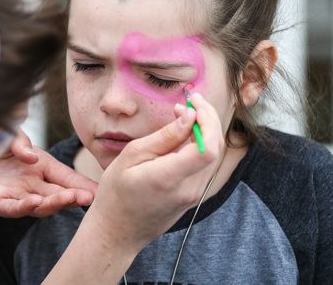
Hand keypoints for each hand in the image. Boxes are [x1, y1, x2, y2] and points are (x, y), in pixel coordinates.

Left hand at [0, 131, 96, 217]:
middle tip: (91, 198)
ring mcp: (13, 195)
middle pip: (57, 193)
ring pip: (40, 204)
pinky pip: (12, 208)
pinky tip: (35, 203)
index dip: (82, 184)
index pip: (64, 176)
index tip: (99, 190)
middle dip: (74, 196)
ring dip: (56, 203)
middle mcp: (29, 183)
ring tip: (72, 200)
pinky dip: (24, 207)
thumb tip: (32, 157)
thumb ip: (21, 142)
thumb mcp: (7, 133)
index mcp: (37, 166)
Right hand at [92, 93, 224, 245]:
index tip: (193, 102)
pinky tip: (185, 133)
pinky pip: (206, 165)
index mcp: (169, 178)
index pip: (207, 148)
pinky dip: (201, 144)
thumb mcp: (131, 156)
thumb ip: (164, 137)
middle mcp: (188, 189)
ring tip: (185, 113)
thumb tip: (189, 116)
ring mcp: (194, 195)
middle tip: (191, 101)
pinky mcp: (194, 196)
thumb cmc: (116, 193)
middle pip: (216, 148)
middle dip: (208, 118)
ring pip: (214, 155)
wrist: (118, 232)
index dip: (207, 120)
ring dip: (206, 130)